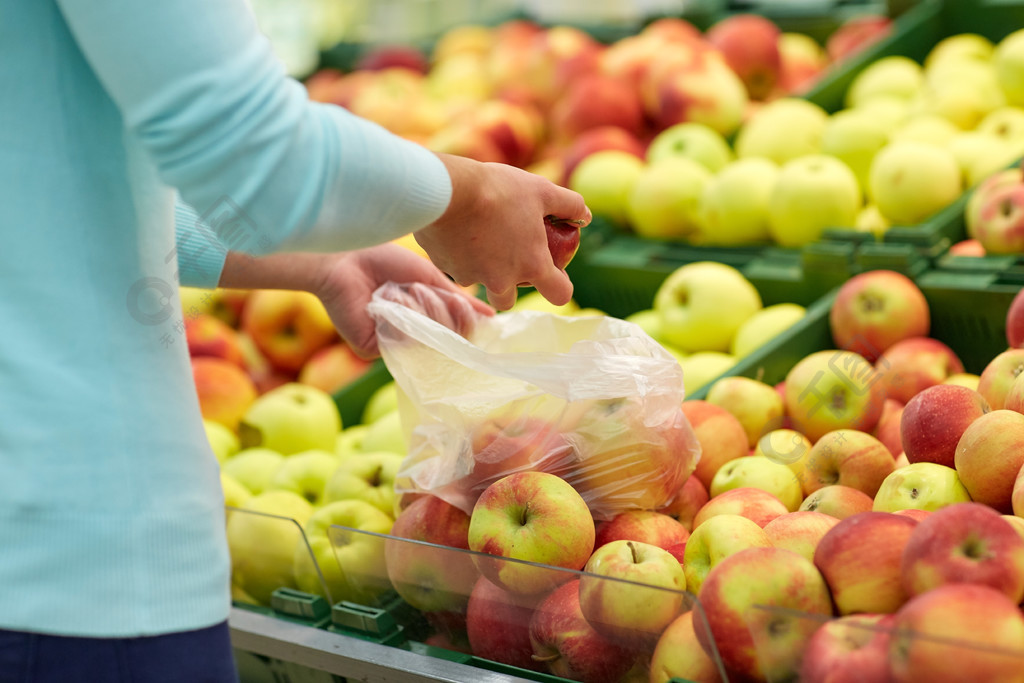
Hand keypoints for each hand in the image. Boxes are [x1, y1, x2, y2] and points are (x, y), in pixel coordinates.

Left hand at [313, 243, 493, 358]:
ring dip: (420, 308)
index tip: (464, 303)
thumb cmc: (383, 260)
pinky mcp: (372, 349)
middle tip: (421, 288)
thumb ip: (459, 299)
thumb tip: (492, 315)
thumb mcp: (430, 277)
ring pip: (429, 339)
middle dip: (441, 308)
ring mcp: (392, 344)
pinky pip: (404, 340)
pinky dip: (401, 314)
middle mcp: (410, 335)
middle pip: (448, 336)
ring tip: (399, 289)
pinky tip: (385, 299)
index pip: (458, 329)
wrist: (344, 256)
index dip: (465, 318)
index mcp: (424, 319)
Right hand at [413, 154, 591, 310]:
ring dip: (484, 269)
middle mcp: (502, 280)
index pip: (559, 295)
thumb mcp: (542, 190)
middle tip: (509, 257)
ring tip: (481, 238)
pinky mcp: (446, 268)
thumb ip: (570, 205)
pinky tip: (459, 229)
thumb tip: (585, 216)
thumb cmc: (500, 189)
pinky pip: (458, 267)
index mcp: (532, 265)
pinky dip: (461, 254)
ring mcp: (472, 277)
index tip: (556, 273)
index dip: (561, 286)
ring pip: (481, 282)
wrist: (446, 190)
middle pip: (508, 301)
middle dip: (511, 286)